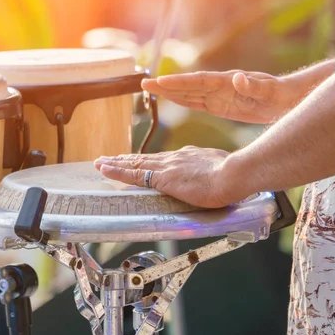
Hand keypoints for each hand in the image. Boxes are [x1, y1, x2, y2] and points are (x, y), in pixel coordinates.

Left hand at [93, 146, 235, 207]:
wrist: (232, 174)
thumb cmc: (232, 175)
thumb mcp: (220, 169)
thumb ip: (212, 172)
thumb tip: (214, 176)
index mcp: (188, 156)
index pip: (161, 159)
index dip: (146, 160)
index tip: (135, 160)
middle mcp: (175, 158)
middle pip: (144, 159)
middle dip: (126, 160)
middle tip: (109, 159)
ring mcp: (167, 166)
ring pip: (135, 164)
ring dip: (116, 164)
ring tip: (101, 163)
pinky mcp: (162, 178)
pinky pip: (133, 174)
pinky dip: (117, 171)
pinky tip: (105, 169)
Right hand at [141, 70, 295, 123]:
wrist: (288, 99)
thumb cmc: (280, 94)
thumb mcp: (269, 91)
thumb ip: (253, 85)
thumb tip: (237, 78)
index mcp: (228, 82)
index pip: (199, 81)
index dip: (179, 82)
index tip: (160, 82)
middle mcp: (220, 86)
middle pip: (188, 85)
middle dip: (167, 85)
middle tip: (144, 83)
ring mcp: (220, 95)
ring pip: (190, 94)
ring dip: (171, 93)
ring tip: (151, 90)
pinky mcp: (223, 106)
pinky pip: (199, 103)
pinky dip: (184, 101)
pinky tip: (173, 101)